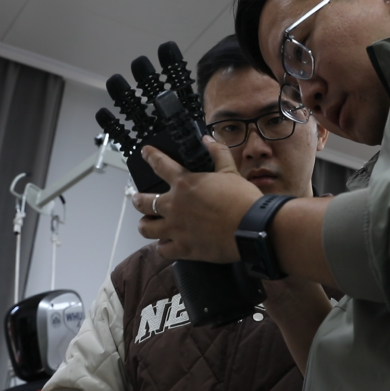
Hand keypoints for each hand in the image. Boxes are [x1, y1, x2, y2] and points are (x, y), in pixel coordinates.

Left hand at [133, 137, 262, 262]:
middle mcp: (174, 206)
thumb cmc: (243, 200)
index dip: (150, 156)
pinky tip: (165, 245)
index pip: (160, 165)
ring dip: (145, 224)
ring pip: (146, 228)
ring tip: (147, 223)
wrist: (253, 228)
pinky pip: (163, 250)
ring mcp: (176, 229)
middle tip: (137, 198)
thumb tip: (208, 139)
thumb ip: (217, 153)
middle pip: (143, 202)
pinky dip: (163, 247)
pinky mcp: (184, 248)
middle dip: (137, 199)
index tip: (145, 152)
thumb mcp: (231, 171)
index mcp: (185, 184)